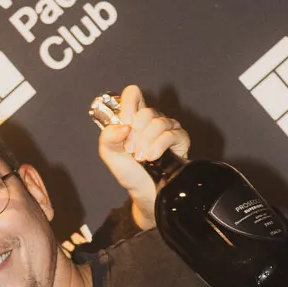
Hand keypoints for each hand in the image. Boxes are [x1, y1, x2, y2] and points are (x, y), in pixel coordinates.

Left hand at [96, 83, 190, 229]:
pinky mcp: (180, 138)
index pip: (133, 94)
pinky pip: (170, 134)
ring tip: (141, 158)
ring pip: (157, 123)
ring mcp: (168, 127)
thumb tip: (123, 126)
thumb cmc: (130, 172)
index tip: (125, 122)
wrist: (144, 192)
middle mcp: (152, 119)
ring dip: (145, 142)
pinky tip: (152, 157)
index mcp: (134, 117)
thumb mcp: (110, 155)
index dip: (128, 104)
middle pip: (145, 112)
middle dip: (135, 135)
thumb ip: (107, 138)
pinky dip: (158, 146)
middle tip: (131, 151)